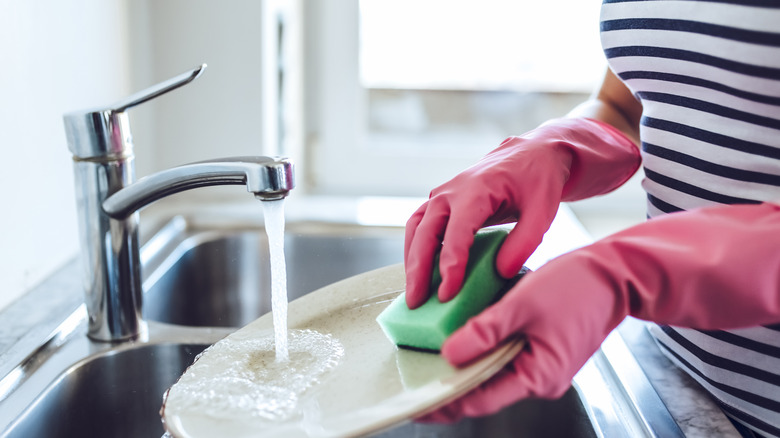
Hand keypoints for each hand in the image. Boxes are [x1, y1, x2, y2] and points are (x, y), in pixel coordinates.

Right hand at [404, 117, 639, 308]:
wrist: (530, 154)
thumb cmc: (538, 180)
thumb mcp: (543, 210)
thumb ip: (524, 242)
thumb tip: (501, 273)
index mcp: (476, 189)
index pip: (456, 232)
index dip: (450, 264)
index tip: (447, 294)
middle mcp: (451, 190)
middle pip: (425, 232)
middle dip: (418, 269)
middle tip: (416, 302)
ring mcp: (442, 195)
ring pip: (416, 229)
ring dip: (411, 261)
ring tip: (414, 293)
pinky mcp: (441, 203)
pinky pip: (420, 226)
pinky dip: (415, 250)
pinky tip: (421, 274)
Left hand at [421, 202, 779, 421]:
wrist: (614, 273)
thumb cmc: (577, 287)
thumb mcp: (522, 305)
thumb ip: (484, 331)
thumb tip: (449, 354)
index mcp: (538, 376)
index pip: (481, 400)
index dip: (445, 403)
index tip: (417, 405)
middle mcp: (540, 378)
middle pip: (485, 390)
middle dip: (450, 386)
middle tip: (416, 380)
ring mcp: (541, 365)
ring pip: (493, 373)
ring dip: (465, 367)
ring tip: (431, 360)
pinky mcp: (541, 350)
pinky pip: (504, 356)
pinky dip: (482, 350)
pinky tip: (462, 339)